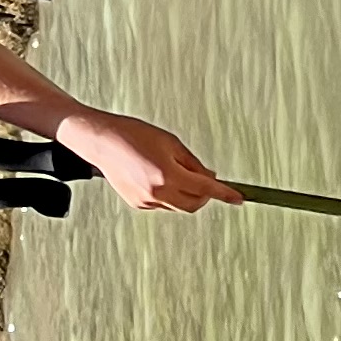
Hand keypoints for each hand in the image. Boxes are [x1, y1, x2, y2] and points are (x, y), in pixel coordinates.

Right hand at [68, 111, 239, 213]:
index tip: (238, 198)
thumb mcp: (171, 143)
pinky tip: (156, 176)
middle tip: (206, 179)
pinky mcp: (137, 204)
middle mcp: (157, 192)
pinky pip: (163, 204)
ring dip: (186, 194)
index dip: (224, 194)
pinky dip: (169, 194)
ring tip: (172, 170)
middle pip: (194, 204)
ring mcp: (146, 201)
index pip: (205, 189)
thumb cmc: (134, 135)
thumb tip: (209, 178)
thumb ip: (193, 163)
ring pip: (178, 205)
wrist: (102, 141)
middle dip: (205, 196)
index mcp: (167, 175)